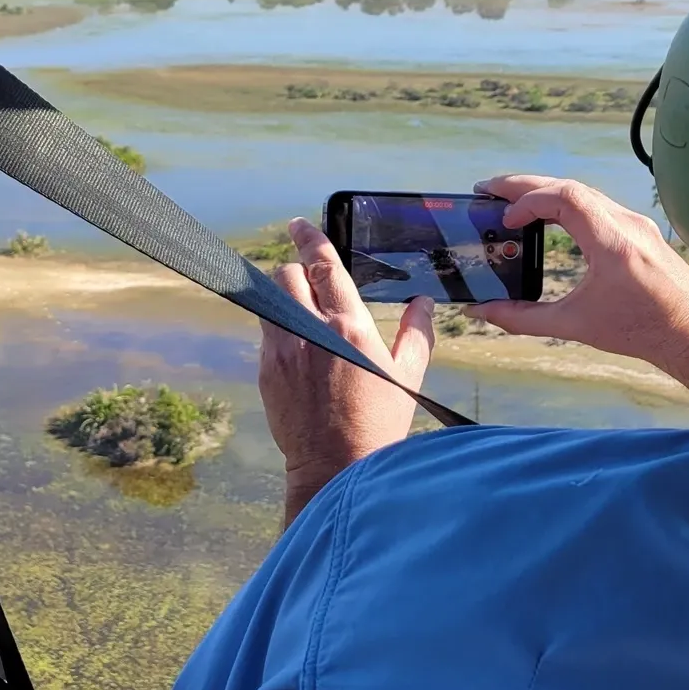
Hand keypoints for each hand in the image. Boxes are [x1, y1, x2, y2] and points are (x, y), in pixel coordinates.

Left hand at [262, 217, 434, 523]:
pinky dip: (280, 331)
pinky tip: (298, 349)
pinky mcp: (266, 370)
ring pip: (269, 301)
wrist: (336, 466)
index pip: (323, 265)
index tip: (298, 224)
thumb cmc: (380, 422)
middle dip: (294, 270)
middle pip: (286, 276)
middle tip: (305, 278)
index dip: (309, 238)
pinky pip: (266, 334)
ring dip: (283, 298)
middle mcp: (310, 330)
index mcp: (349, 326)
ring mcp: (283, 350)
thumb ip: (416, 333)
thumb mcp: (408, 375)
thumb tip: (422, 303)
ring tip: (299, 310)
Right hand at [469, 175, 688, 406]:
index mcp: (612, 243)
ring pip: (585, 193)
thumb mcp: (574, 325)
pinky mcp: (640, 231)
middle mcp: (626, 225)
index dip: (528, 200)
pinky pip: (597, 205)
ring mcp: (636, 224)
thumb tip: (480, 311)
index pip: (565, 198)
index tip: (505, 219)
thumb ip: (521, 318)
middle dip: (525, 185)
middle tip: (488, 189)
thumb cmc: (639, 331)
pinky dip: (566, 203)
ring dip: (545, 192)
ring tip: (512, 200)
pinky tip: (548, 216)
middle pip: (570, 187)